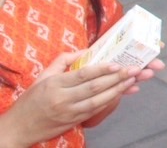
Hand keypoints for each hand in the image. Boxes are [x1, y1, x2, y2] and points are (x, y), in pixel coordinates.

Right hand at [2, 53, 139, 143]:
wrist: (19, 127)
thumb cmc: (32, 98)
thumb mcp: (44, 76)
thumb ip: (65, 60)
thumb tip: (87, 50)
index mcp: (55, 85)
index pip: (82, 75)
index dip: (101, 69)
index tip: (117, 63)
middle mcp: (63, 99)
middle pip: (95, 87)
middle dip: (117, 78)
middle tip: (135, 69)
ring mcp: (70, 112)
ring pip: (98, 101)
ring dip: (118, 90)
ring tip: (134, 80)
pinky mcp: (74, 121)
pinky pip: (95, 110)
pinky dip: (111, 102)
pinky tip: (122, 93)